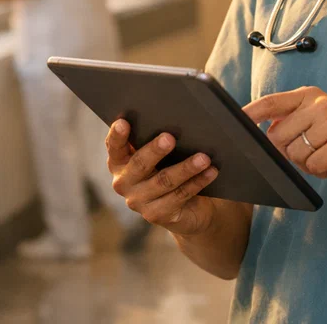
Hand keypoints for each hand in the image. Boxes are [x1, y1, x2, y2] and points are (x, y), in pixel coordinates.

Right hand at [106, 120, 219, 236]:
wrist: (187, 206)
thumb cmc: (172, 166)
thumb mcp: (161, 152)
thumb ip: (159, 134)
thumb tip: (181, 112)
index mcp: (120, 162)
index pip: (115, 147)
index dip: (117, 135)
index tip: (123, 122)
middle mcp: (124, 182)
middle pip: (140, 164)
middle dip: (155, 150)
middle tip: (170, 137)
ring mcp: (139, 201)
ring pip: (164, 181)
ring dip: (186, 168)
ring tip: (204, 158)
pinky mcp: (157, 215)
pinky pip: (180, 196)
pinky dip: (197, 182)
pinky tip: (211, 171)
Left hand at [244, 86, 326, 188]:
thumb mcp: (321, 123)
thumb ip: (293, 123)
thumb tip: (264, 134)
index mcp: (312, 95)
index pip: (271, 102)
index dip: (249, 113)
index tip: (231, 122)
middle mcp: (321, 103)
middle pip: (278, 136)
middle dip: (291, 153)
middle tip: (317, 151)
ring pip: (295, 154)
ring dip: (309, 164)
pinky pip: (314, 166)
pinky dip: (323, 171)